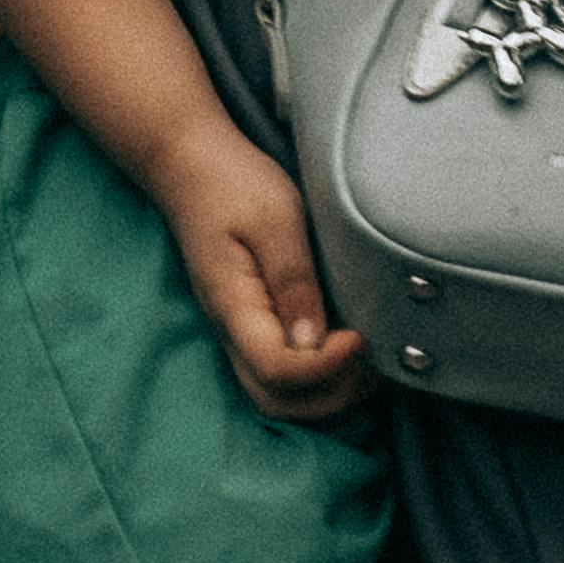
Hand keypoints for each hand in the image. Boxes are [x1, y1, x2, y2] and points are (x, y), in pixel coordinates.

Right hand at [151, 124, 370, 425]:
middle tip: (373, 360)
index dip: (326, 368)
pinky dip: (316, 376)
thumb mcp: (275, 221)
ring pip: (275, 393)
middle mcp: (231, 331)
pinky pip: (278, 371)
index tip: (361, 337)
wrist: (190, 163)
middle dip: (331, 395)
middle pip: (276, 400)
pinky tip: (347, 349)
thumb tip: (315, 341)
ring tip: (367, 360)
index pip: (278, 371)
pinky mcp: (250, 321)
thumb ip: (294, 282)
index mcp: (234, 307)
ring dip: (325, 392)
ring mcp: (238, 329)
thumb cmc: (233, 183)